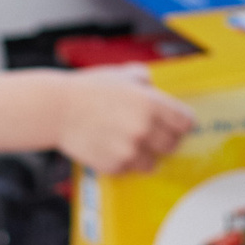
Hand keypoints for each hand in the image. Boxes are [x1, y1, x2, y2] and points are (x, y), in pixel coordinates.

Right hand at [52, 66, 196, 173]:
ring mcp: (130, 150)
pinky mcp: (114, 166)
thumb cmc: (89, 89)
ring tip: (130, 142)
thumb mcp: (123, 74)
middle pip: (173, 145)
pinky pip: (130, 169)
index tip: (177, 124)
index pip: (186, 123)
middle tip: (151, 133)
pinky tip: (112, 148)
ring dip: (146, 154)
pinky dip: (125, 162)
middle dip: (165, 139)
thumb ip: (145, 80)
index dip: (181, 123)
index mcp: (151, 104)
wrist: (58, 109)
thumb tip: (154, 86)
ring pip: (153, 162)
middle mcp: (145, 129)